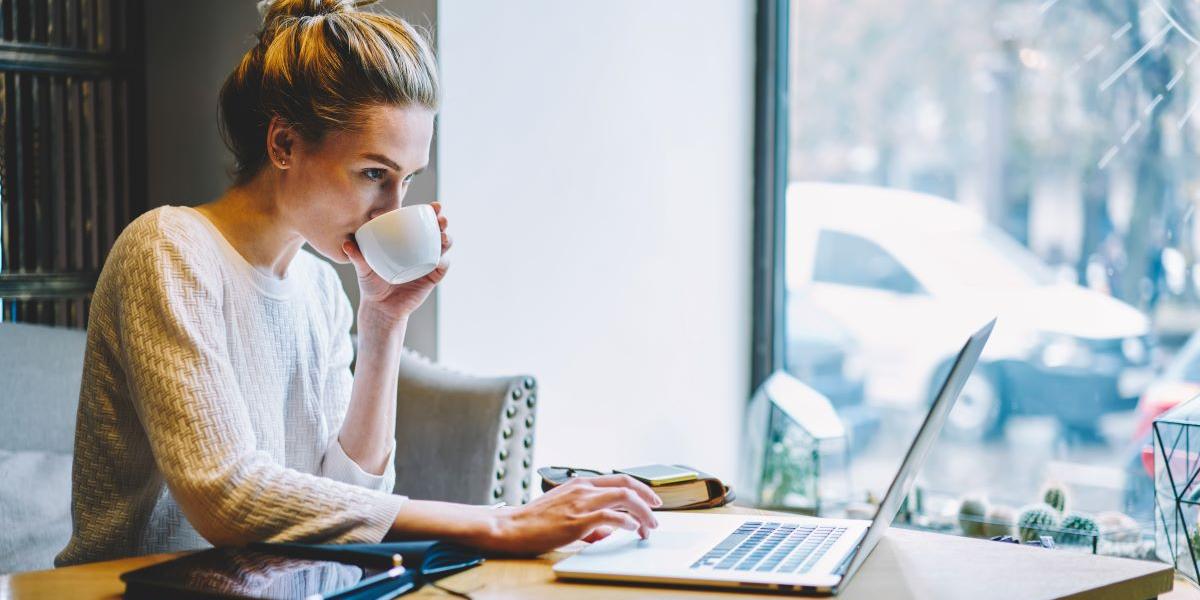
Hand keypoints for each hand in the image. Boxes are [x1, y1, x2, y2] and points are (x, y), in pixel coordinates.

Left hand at [342, 202, 451, 324]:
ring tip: (443, 235)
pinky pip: (442, 267)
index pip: (419, 222)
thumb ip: (357, 256)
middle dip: (442, 221)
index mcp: (406, 241)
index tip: (431, 206)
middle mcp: (420, 249)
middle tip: (440, 217)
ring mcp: (428, 262)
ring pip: (443, 246)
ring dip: (447, 238)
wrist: (381, 308)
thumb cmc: (371, 284)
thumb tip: (347, 244)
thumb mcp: (363, 268)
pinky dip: (444, 261)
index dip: (429, 212)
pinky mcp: (432, 278)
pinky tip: (441, 258)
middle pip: (436, 231)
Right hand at [478, 475, 663, 555]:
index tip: (650, 500)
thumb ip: (588, 518)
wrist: (512, 526)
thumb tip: (607, 531)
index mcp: (580, 484)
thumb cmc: (533, 521)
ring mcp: (581, 503)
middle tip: (657, 512)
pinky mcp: (578, 520)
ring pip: (624, 499)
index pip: (618, 479)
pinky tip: (632, 529)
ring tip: (649, 527)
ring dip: (643, 513)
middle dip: (648, 498)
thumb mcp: (564, 511)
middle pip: (627, 485)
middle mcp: (583, 489)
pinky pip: (611, 517)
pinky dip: (627, 522)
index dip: (639, 489)